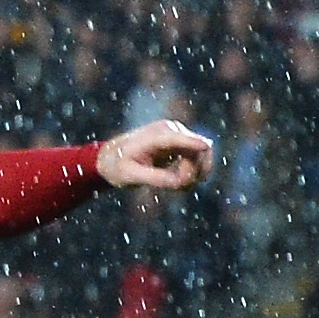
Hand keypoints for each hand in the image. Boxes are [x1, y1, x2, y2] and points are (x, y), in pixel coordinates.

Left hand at [96, 120, 214, 191]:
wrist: (111, 157)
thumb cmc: (117, 166)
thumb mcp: (129, 175)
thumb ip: (153, 178)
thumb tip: (178, 181)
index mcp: (154, 135)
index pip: (177, 138)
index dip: (193, 142)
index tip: (206, 146)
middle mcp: (171, 130)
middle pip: (197, 150)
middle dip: (192, 172)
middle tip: (176, 187)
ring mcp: (180, 135)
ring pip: (202, 155)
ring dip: (195, 174)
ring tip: (176, 187)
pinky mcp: (184, 142)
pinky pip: (199, 158)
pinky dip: (194, 172)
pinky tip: (177, 182)